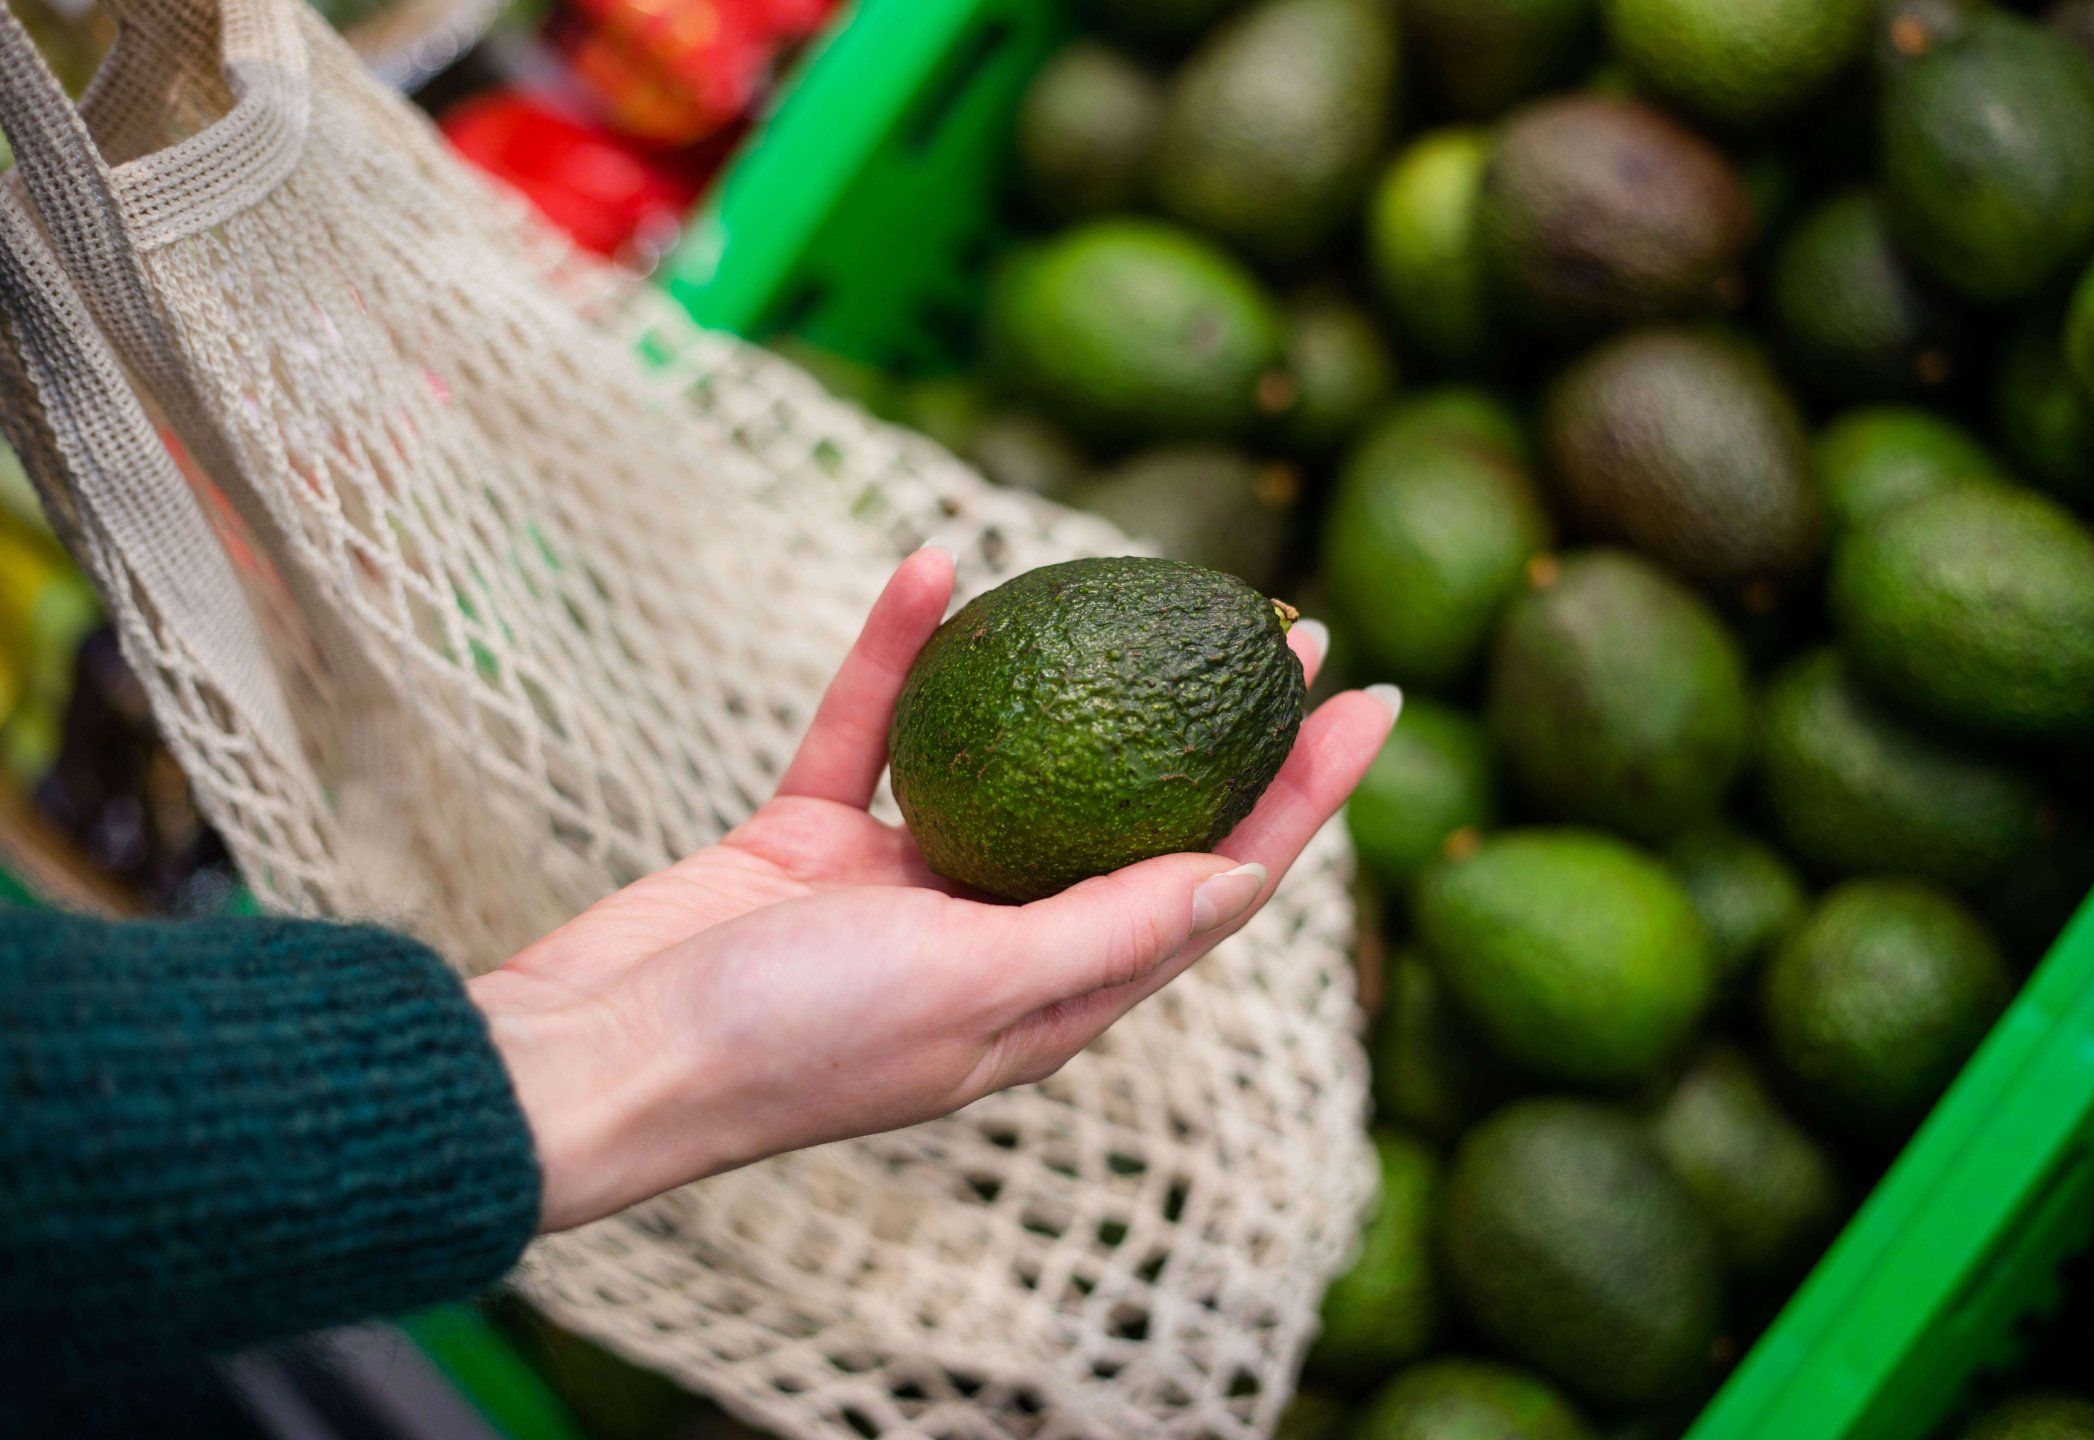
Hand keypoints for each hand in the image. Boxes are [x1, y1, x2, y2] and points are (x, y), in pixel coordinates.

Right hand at [470, 546, 1397, 1230]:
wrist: (597, 1057)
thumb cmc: (789, 1044)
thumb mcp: (970, 989)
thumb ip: (1101, 931)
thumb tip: (1242, 880)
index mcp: (1052, 996)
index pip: (1213, 883)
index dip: (1301, 796)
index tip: (1369, 700)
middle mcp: (995, 940)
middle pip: (1138, 813)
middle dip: (1222, 725)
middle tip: (1286, 624)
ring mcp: (904, 888)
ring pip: (1012, 757)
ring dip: (1074, 672)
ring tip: (1146, 581)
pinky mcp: (813, 841)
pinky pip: (873, 729)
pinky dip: (897, 656)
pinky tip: (926, 567)